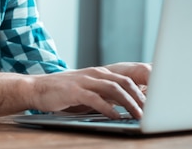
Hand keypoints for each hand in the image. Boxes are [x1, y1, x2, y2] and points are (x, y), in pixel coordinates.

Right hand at [27, 62, 150, 118]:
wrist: (36, 87)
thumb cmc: (62, 92)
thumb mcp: (86, 90)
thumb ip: (104, 94)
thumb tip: (125, 105)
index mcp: (99, 73)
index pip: (127, 78)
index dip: (143, 89)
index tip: (156, 103)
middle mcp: (94, 74)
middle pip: (124, 82)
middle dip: (140, 97)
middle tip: (153, 112)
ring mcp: (84, 81)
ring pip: (113, 89)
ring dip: (129, 103)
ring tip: (139, 116)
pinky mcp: (74, 90)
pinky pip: (95, 98)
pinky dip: (108, 108)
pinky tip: (116, 117)